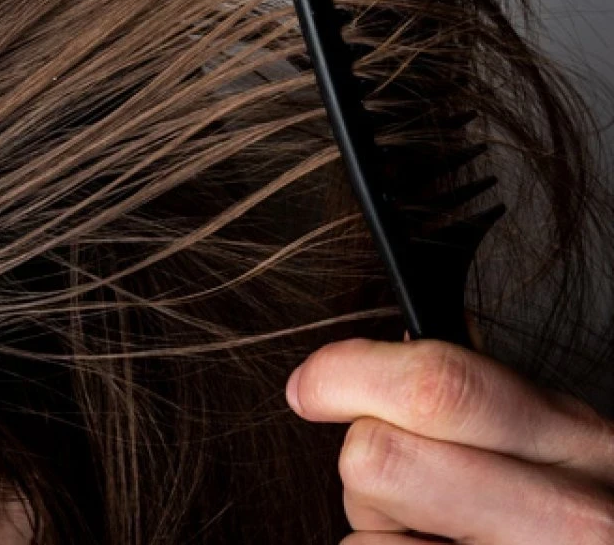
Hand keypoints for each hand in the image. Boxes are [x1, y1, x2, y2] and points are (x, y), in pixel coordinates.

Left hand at [284, 335, 613, 543]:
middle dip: (365, 457)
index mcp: (572, 440)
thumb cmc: (567, 509)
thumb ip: (475, 394)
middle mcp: (565, 517)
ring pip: (362, 533)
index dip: (346, 375)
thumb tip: (370, 356)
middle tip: (398, 475)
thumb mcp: (550, 437)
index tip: (310, 385)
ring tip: (434, 531)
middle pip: (378, 457)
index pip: (437, 387)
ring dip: (376, 526)